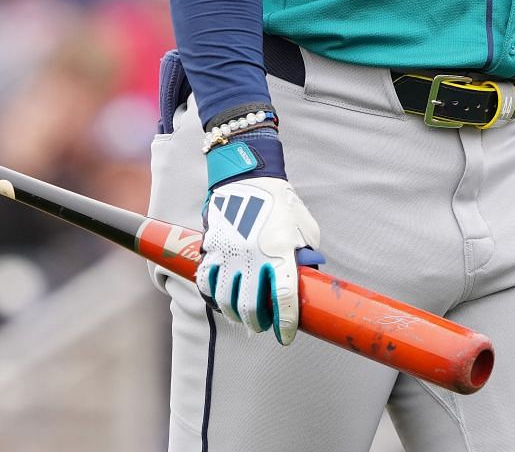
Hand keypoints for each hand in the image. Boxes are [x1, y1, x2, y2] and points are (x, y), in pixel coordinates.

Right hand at [196, 176, 322, 343]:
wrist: (247, 179)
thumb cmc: (282, 205)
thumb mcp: (305, 230)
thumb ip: (306, 258)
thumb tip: (307, 283)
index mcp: (281, 251)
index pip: (283, 298)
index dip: (285, 323)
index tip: (286, 336)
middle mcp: (254, 255)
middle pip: (251, 306)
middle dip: (258, 324)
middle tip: (262, 327)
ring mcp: (230, 253)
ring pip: (226, 300)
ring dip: (235, 315)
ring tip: (243, 317)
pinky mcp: (212, 248)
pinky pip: (208, 282)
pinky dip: (214, 296)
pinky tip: (223, 300)